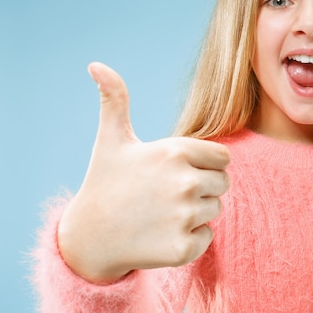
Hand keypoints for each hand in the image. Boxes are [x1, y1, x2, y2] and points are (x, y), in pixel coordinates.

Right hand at [57, 63, 229, 282]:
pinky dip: (190, 240)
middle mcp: (185, 182)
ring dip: (196, 214)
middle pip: (223, 183)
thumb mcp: (112, 140)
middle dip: (202, 188)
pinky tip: (162, 235)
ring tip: (162, 214)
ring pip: (215, 210)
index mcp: (176, 151)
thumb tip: (97, 64)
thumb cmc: (106, 182)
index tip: (177, 171)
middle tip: (167, 195)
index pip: (223, 157)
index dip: (204, 164)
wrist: (89, 238)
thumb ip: (115, 100)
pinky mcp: (184, 248)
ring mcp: (185, 216)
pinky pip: (207, 238)